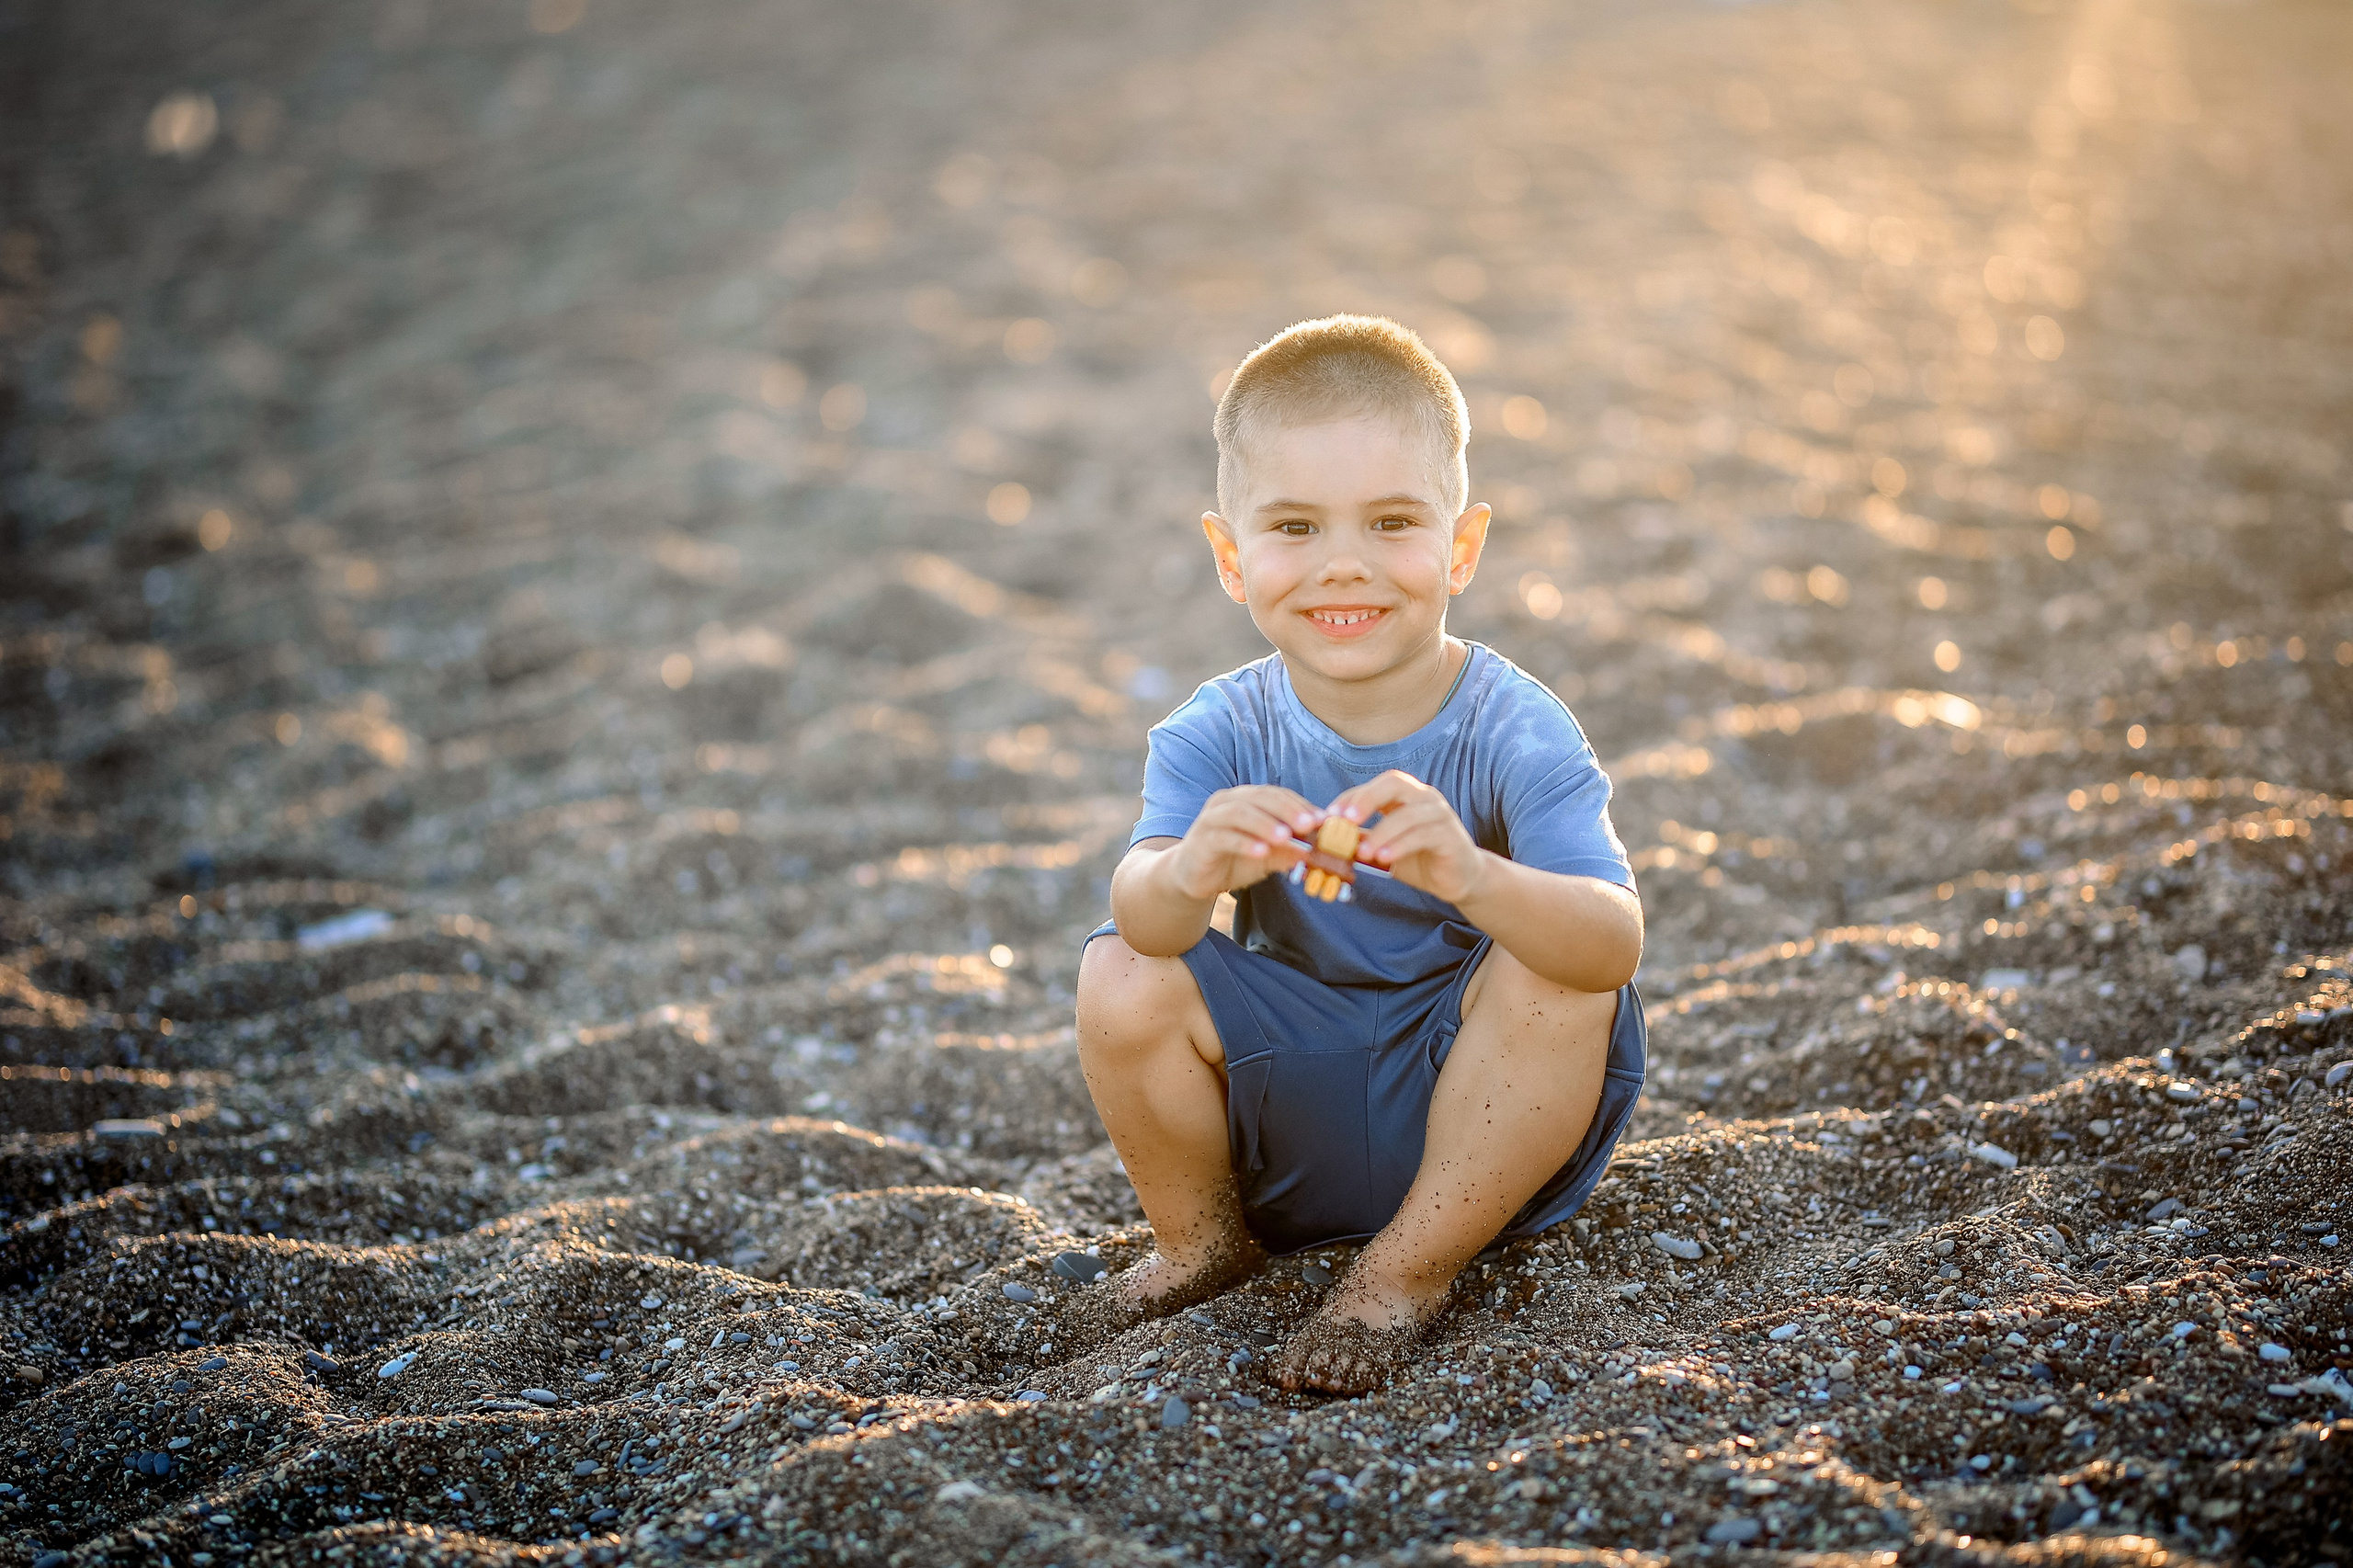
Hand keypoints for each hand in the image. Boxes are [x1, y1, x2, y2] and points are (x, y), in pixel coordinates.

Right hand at [1166, 785, 1321, 901]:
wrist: (1194, 876)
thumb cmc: (1233, 859)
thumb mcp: (1268, 855)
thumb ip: (1289, 850)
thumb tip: (1318, 850)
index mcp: (1247, 799)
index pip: (1277, 794)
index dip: (1300, 804)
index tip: (1323, 820)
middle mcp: (1228, 801)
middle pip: (1261, 797)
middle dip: (1287, 810)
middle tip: (1309, 825)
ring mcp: (1212, 818)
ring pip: (1240, 813)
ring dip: (1265, 824)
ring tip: (1286, 837)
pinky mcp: (1202, 838)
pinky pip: (1224, 837)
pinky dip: (1244, 843)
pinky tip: (1261, 852)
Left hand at [1327, 769, 1489, 905]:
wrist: (1457, 878)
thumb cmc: (1418, 858)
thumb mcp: (1383, 847)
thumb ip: (1361, 839)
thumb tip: (1325, 839)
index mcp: (1405, 795)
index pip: (1375, 786)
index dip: (1351, 798)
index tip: (1328, 816)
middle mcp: (1424, 797)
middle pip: (1394, 783)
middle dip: (1366, 799)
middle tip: (1345, 820)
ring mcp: (1440, 814)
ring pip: (1408, 814)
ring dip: (1381, 832)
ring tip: (1362, 852)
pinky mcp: (1450, 835)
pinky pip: (1423, 835)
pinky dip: (1400, 846)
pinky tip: (1384, 858)